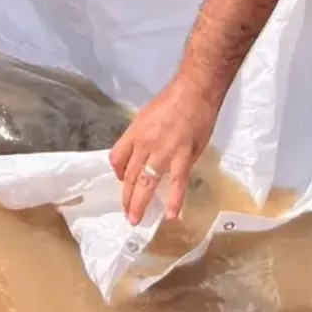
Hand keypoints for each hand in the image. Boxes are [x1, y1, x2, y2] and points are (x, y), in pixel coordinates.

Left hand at [109, 77, 217, 224]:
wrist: (194, 91)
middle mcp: (144, 146)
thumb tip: (144, 152)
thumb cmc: (172, 100)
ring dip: (140, 204)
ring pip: (146, 183)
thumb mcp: (147, 115)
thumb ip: (144, 136)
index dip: (118, 173)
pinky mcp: (183, 158)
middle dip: (126, 197)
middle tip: (127, 213)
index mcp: (134, 133)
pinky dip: (175, 201)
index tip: (122, 180)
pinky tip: (172, 215)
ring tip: (136, 220)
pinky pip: (177, 183)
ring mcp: (163, 153)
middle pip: (129, 176)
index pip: (117, 158)